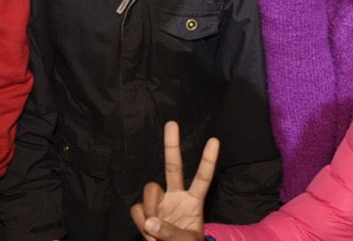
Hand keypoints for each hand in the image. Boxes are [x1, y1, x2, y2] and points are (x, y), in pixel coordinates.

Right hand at [131, 120, 218, 240]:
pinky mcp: (145, 213)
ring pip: (150, 190)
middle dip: (172, 146)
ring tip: (155, 231)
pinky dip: (140, 221)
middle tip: (172, 123)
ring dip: (150, 208)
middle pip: (173, 167)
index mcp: (193, 202)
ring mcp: (160, 204)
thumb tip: (150, 222)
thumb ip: (171, 233)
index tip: (215, 140)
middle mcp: (176, 197)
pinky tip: (148, 234)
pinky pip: (137, 209)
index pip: (202, 179)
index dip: (208, 161)